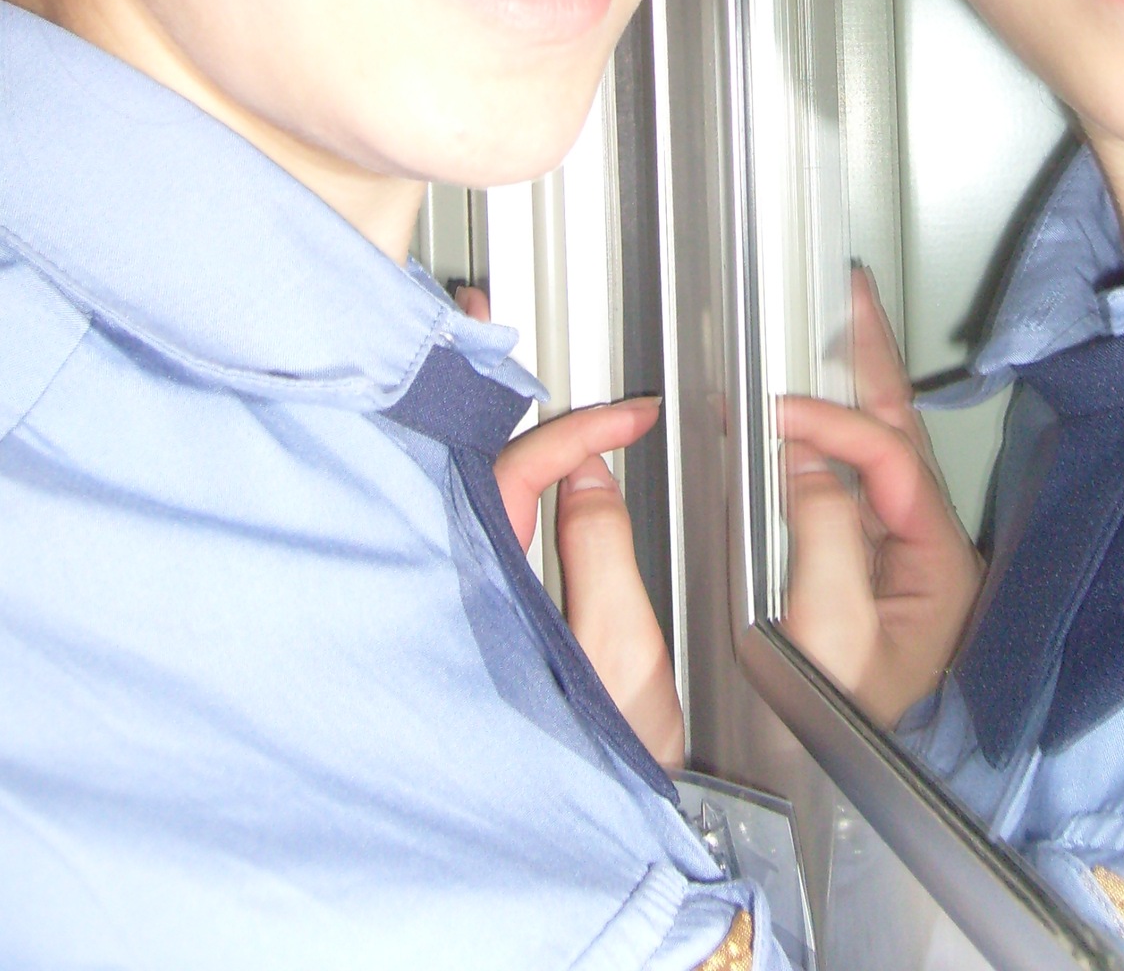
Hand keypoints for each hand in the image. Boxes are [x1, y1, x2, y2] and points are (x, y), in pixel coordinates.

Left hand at [455, 288, 684, 768]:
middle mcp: (459, 585)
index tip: (629, 412)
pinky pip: (483, 524)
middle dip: (476, 383)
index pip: (520, 472)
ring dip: (489, 421)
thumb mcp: (620, 660)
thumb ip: (601, 556)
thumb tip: (588, 470)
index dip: (576, 427)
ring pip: (474, 490)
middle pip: (471, 463)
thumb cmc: (602, 772)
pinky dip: (500, 471)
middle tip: (479, 309)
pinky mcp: (474, 616)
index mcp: (486, 587)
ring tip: (490, 350)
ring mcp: (461, 598)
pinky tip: (519, 446)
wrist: (593, 848)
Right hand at [778, 268, 981, 726]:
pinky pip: (852, 481)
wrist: (833, 797)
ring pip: (879, 451)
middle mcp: (926, 557)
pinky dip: (832, 432)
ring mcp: (897, 564)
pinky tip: (813, 408)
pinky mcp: (863, 574)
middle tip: (847, 294)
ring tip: (837, 326)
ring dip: (856, 385)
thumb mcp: (834, 638)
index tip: (779, 412)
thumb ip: (824, 536)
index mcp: (938, 567)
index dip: (836, 423)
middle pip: (901, 434)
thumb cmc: (845, 736)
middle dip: (872, 360)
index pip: (891, 460)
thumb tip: (804, 455)